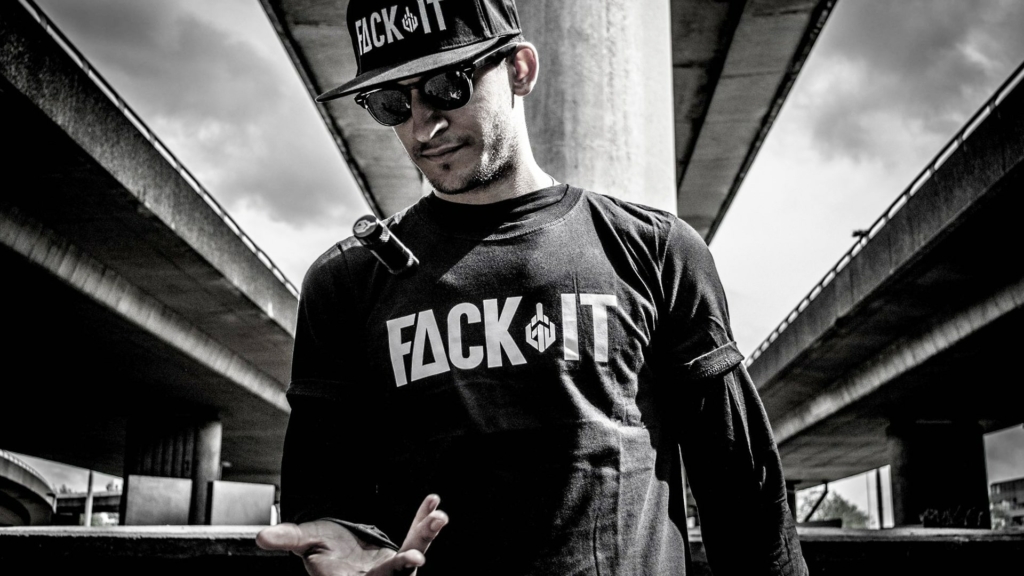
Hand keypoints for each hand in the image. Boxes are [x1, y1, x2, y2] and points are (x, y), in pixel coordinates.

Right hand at [256, 494, 448, 575]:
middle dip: (406, 563)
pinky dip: (424, 521)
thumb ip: (288, 539)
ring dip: (425, 536)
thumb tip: (261, 538)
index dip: (388, 573)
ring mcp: (393, 568)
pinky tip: (433, 503)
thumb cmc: (322, 549)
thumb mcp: (305, 542)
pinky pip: (416, 536)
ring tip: (438, 517)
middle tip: (417, 556)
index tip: (405, 561)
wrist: (340, 546)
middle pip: (394, 575)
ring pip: (412, 554)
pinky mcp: (405, 552)